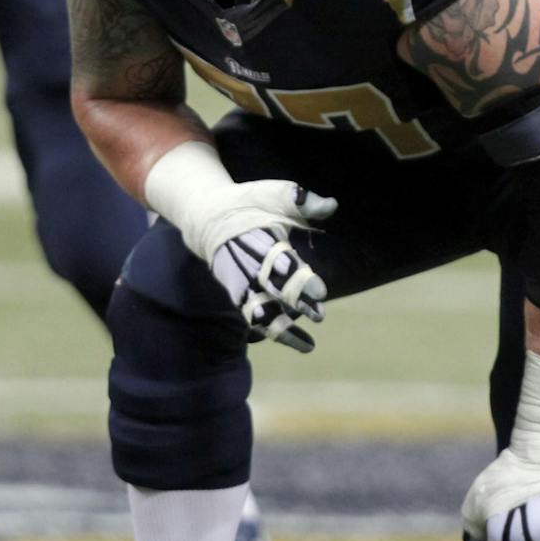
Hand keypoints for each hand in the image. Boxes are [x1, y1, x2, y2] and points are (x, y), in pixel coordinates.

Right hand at [207, 184, 335, 351]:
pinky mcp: (237, 296)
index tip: (321, 292)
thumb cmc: (249, 204)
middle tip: (320, 314)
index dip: (298, 279)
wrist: (208, 218)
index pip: (279, 263)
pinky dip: (275, 332)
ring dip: (283, 329)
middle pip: (270, 291)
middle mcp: (247, 266)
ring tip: (308, 346)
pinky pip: (255, 319)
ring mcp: (239, 284)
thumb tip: (331, 205)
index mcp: (257, 240)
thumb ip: (300, 200)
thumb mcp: (273, 194)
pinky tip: (299, 343)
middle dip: (295, 304)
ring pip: (259, 313)